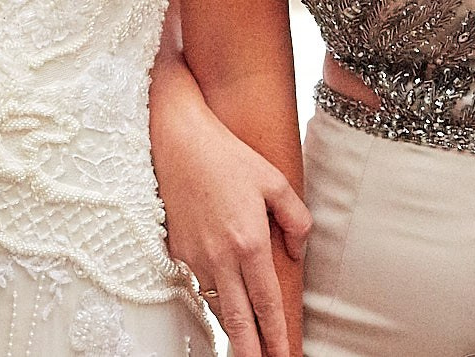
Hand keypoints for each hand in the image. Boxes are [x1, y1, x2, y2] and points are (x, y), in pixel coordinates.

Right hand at [153, 86, 309, 356]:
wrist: (178, 140)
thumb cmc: (227, 156)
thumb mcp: (275, 181)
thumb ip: (296, 219)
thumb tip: (296, 250)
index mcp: (249, 243)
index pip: (266, 304)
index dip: (276, 336)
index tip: (284, 356)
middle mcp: (220, 257)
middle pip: (236, 320)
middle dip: (250, 351)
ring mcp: (195, 255)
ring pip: (216, 305)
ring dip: (232, 328)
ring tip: (246, 346)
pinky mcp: (178, 249)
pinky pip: (199, 283)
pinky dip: (212, 298)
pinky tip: (223, 304)